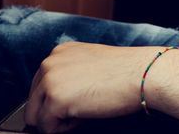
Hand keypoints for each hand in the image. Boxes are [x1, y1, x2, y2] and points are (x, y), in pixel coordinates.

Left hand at [25, 42, 153, 131]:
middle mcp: (49, 63)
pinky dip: (67, 128)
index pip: (39, 87)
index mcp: (58, 53)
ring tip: (86, 108)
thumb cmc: (127, 72)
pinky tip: (88, 113)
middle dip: (56, 111)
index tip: (81, 97)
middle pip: (33, 103)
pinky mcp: (54, 100)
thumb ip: (70, 73)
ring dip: (59, 120)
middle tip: (86, 104)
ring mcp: (50, 81)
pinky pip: (48, 128)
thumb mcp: (92, 62)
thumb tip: (57, 97)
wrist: (145, 74)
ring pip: (37, 118)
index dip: (60, 99)